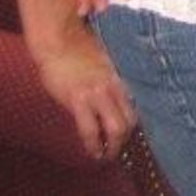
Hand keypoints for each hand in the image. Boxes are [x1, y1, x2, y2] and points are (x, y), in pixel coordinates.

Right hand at [34, 26, 135, 160]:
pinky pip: (91, 129)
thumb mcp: (102, 60)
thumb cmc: (75, 46)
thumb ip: (111, 76)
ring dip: (114, 146)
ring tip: (107, 155)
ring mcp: (98, 92)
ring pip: (117, 127)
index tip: (132, 132)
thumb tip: (114, 92)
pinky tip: (93, 152)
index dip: (136, 120)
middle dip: (127, 137)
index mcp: (121, 74)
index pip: (138, 102)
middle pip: (132, 118)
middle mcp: (115, 84)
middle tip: (119, 147)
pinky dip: (94, 145)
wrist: (56, 40)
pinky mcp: (79, 100)